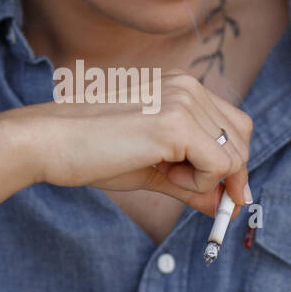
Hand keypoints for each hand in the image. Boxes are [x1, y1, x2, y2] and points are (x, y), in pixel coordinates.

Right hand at [20, 70, 253, 218]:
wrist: (49, 141)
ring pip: (233, 157)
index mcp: (182, 87)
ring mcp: (184, 101)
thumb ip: (190, 183)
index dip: (232, 163)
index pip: (235, 125)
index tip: (219, 195)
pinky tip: (162, 173)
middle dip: (224, 175)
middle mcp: (189, 87)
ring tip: (161, 172)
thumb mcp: (151, 168)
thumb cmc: (90, 152)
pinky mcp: (176, 124)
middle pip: (242, 139)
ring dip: (203, 179)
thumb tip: (222, 204)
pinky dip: (197, 183)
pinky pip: (218, 167)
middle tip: (182, 184)